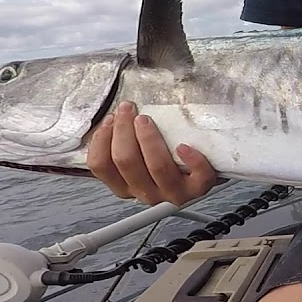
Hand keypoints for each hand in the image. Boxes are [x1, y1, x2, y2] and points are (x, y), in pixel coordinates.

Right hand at [87, 101, 220, 205]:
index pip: (101, 166)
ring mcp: (172, 192)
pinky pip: (196, 176)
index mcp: (125, 186)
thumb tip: (113, 114)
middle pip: (127, 162)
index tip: (110, 118)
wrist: (200, 169)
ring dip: (149, 139)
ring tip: (146, 120)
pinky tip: (184, 146)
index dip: (101, 140)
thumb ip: (123, 140)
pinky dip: (191, 159)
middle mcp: (146, 193)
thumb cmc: (165, 157)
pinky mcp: (198, 188)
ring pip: (157, 167)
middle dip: (124, 131)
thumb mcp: (138, 153)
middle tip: (128, 109)